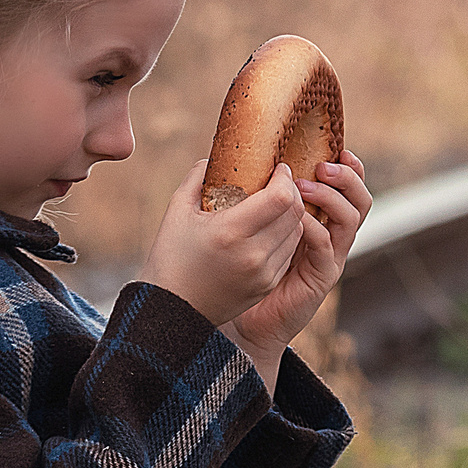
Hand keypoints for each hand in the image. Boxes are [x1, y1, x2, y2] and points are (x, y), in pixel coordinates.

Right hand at [139, 158, 308, 329]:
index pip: (280, 197)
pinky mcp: (267, 286)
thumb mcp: (178, 210)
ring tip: (277, 205)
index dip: (285, 178)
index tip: (278, 169)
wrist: (172, 309)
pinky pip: (289, 253)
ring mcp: (263, 273)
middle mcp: (253, 255)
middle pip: (294, 213)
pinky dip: (286, 236)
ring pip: (297, 232)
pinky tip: (271, 228)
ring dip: (292, 214)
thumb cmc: (171, 256)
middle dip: (293, 192)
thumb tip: (215, 158)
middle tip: (281, 183)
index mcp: (230, 232)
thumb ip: (198, 177)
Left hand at [222, 150, 370, 367]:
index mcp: (318, 217)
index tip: (337, 148)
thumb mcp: (245, 222)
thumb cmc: (240, 266)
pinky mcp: (322, 277)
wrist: (242, 316)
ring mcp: (329, 256)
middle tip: (322, 165)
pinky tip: (299, 220)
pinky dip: (316, 230)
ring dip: (331, 198)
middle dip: (347, 178)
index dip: (348, 166)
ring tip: (305, 187)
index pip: (345, 186)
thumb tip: (223, 158)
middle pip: (359, 199)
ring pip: (351, 220)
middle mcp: (330, 234)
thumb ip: (248, 195)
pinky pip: (327, 248)